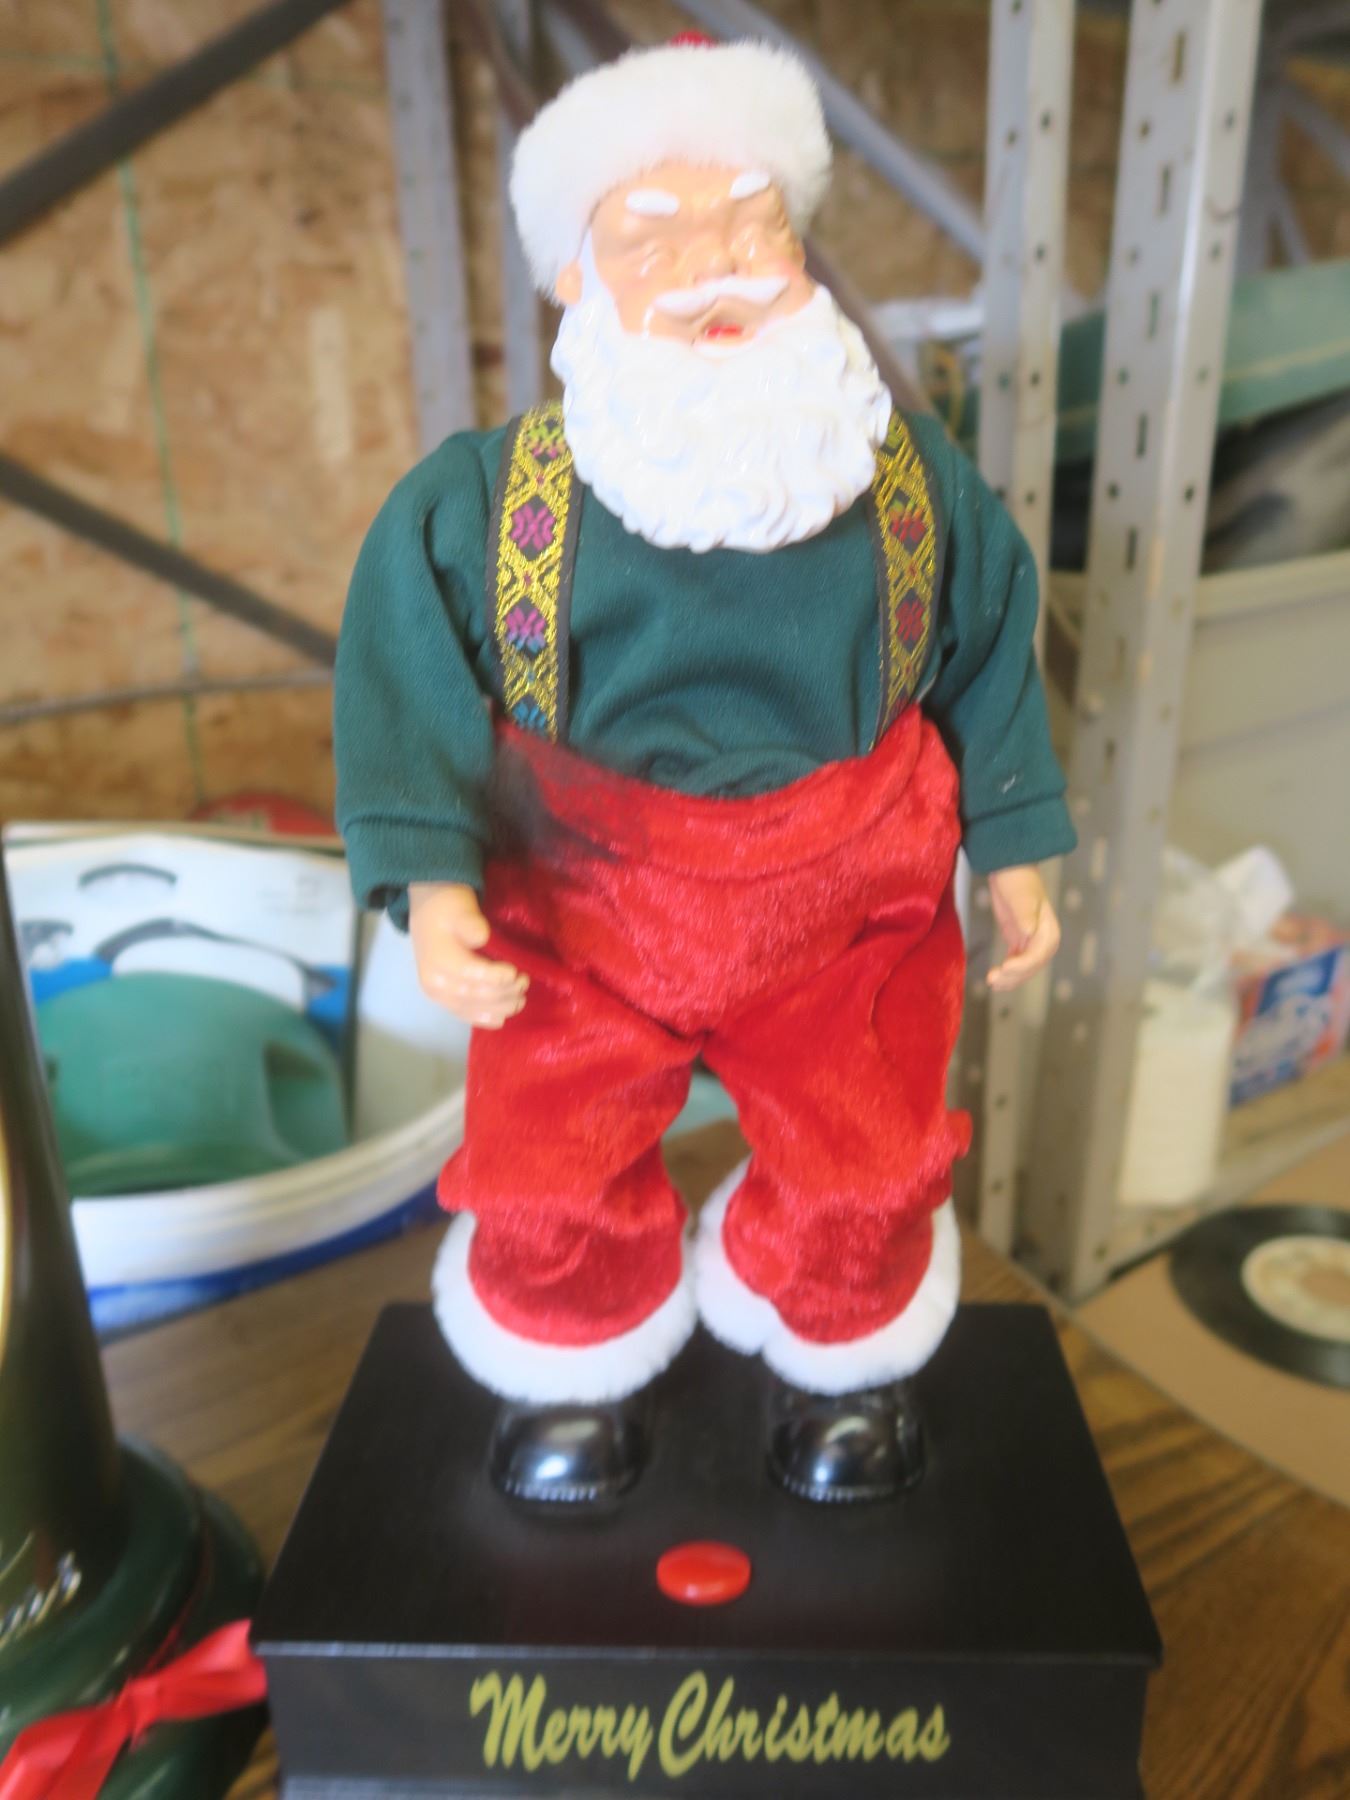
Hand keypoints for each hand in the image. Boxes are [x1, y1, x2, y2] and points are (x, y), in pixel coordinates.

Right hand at [408, 882, 527, 1028]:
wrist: (429, 913)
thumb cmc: (448, 908)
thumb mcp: (460, 908)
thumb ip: (470, 923)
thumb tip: (480, 937)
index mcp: (437, 960)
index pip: (470, 975)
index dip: (496, 977)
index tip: (516, 972)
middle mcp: (434, 982)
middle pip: (474, 995)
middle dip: (504, 993)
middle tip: (525, 982)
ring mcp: (437, 994)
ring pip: (472, 1009)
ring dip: (499, 1008)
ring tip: (520, 1000)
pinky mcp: (444, 999)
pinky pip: (465, 1015)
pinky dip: (485, 1018)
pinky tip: (502, 1017)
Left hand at [986, 865, 1060, 992]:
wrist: (1009, 869)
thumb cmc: (1016, 880)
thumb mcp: (1020, 896)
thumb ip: (1025, 914)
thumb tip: (1029, 932)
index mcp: (1048, 931)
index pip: (1038, 955)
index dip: (1022, 965)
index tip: (1005, 967)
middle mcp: (1043, 940)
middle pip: (1031, 966)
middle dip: (1013, 976)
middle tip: (992, 978)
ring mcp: (1031, 942)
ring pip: (1023, 969)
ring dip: (1009, 978)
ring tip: (991, 982)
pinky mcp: (1019, 941)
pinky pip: (1016, 962)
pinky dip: (1007, 971)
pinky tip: (994, 977)